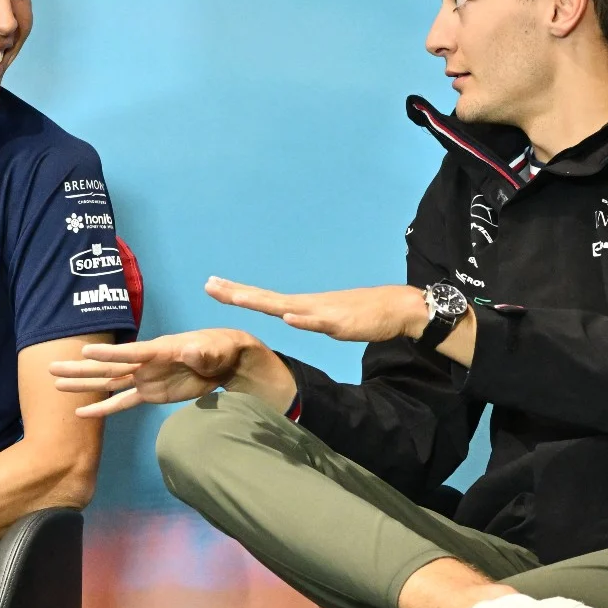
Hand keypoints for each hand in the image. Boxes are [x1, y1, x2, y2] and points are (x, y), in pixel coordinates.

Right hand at [50, 328, 293, 416]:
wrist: (227, 360)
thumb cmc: (222, 348)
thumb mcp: (216, 348)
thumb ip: (202, 351)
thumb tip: (191, 349)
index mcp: (160, 350)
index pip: (132, 352)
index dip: (110, 352)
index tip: (86, 350)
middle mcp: (146, 363)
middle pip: (108, 367)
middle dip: (81, 368)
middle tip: (50, 366)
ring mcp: (145, 379)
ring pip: (108, 382)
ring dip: (83, 384)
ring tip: (55, 383)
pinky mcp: (149, 394)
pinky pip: (122, 402)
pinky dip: (102, 407)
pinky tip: (82, 411)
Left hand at [206, 276, 428, 342]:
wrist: (398, 308)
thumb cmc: (365, 314)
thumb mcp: (329, 320)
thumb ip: (309, 319)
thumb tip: (290, 318)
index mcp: (304, 306)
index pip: (264, 299)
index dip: (239, 293)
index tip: (214, 285)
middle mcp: (308, 305)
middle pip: (266, 299)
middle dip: (237, 293)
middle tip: (209, 284)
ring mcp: (323, 313)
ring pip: (287, 308)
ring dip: (262, 303)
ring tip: (236, 297)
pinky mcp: (341, 323)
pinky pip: (319, 322)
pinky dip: (303, 320)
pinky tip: (288, 317)